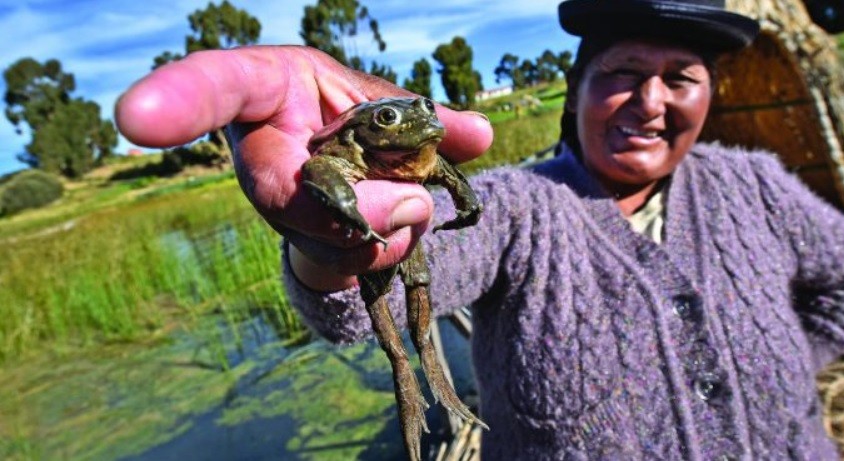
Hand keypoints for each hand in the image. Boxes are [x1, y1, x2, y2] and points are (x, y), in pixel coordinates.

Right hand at [115, 45, 492, 290]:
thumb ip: (424, 120)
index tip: (135, 118)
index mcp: (269, 90)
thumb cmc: (357, 121)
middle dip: (352, 210)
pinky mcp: (296, 246)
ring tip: (418, 205)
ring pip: (314, 241)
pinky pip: (333, 270)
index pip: (217, 86)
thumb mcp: (386, 107)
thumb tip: (478, 134)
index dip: (178, 101)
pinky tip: (400, 232)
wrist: (355, 174)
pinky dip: (383, 257)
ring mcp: (274, 205)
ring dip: (385, 235)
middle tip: (416, 202)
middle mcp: (259, 151)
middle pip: (276, 193)